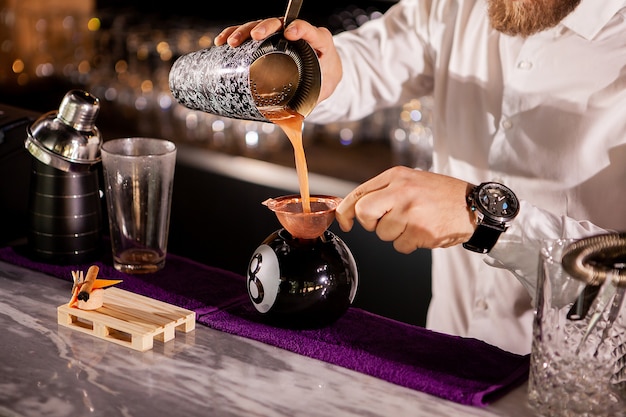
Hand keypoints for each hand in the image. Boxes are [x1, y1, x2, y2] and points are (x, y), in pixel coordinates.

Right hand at [214, 18, 341, 102]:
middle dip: (265, 28)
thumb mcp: (323, 88)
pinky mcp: (267, 40)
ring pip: (261, 26)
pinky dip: (235, 35)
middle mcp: (297, 33)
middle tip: (255, 36)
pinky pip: (250, 34)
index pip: (310, 30)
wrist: (326, 72)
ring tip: (231, 42)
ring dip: (243, 32)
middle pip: (279, 24)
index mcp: (318, 41)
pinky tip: (222, 42)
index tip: (290, 33)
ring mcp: (280, 34)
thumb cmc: (324, 78)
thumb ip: (312, 101)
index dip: (300, 28)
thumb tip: (293, 122)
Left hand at [335, 166, 476, 253]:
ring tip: (415, 223)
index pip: (359, 194)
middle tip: (386, 222)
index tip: (345, 223)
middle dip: (370, 224)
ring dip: (396, 235)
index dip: (346, 212)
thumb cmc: (441, 195)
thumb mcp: (411, 181)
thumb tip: (356, 210)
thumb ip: (385, 191)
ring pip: (383, 234)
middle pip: (364, 213)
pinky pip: (400, 246)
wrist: (475, 206)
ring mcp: (411, 212)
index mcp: (396, 176)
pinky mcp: (421, 232)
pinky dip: (409, 244)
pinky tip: (424, 231)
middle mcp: (402, 191)